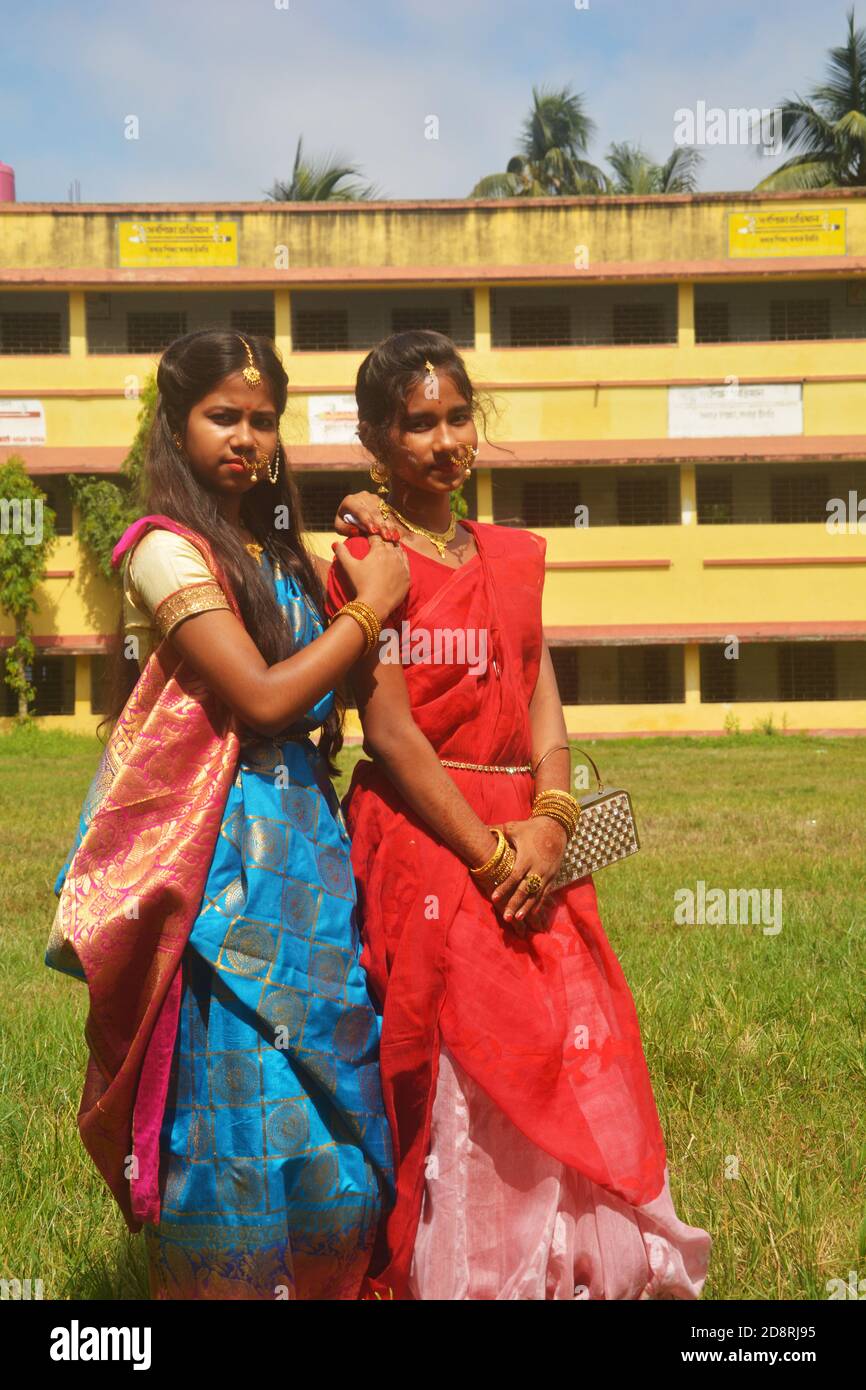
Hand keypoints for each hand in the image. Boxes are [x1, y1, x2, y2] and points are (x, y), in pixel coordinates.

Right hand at [331, 532, 409, 624]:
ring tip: (389, 548)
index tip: (368, 536)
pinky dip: (402, 558)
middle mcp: (392, 554)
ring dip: (393, 547)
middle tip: (378, 541)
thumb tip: (335, 543)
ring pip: (399, 549)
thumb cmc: (361, 584)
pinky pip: (406, 561)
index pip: (375, 537)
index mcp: (378, 550)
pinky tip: (398, 559)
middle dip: (382, 540)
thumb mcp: (349, 567)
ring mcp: (401, 564)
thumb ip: (342, 553)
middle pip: (388, 542)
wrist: (375, 604)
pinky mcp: (407, 575)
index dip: (370, 536)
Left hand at [334, 491, 400, 542]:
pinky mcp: (381, 502)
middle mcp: (363, 497)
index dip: (368, 521)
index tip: (374, 532)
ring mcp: (373, 498)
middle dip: (381, 525)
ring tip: (393, 537)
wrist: (350, 512)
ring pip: (383, 512)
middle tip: (387, 537)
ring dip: (389, 526)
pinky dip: (392, 524)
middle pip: (374, 512)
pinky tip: (396, 534)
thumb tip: (356, 531)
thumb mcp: (339, 526)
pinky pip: (388, 513)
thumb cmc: (344, 522)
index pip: (360, 511)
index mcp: (350, 501)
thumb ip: (345, 529)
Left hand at [487, 817, 566, 936]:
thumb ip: (496, 831)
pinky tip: (532, 914)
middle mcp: (538, 867)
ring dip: (526, 908)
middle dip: (515, 903)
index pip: (514, 876)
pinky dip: (539, 904)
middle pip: (525, 889)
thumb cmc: (531, 828)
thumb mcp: (513, 827)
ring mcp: (546, 874)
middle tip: (506, 917)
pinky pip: (545, 893)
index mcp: (527, 857)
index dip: (504, 887)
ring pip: (536, 894)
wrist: (556, 828)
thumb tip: (479, 829)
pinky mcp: (552, 877)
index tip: (494, 898)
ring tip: (517, 919)